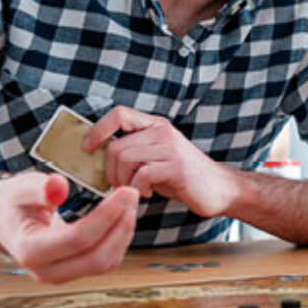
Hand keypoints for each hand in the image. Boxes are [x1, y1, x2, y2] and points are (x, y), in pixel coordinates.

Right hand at [0, 172, 139, 283]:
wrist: (4, 219)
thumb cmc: (14, 201)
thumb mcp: (21, 188)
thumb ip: (40, 188)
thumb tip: (60, 187)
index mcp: (30, 251)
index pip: (78, 238)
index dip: (107, 215)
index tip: (125, 191)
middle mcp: (45, 271)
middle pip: (96, 258)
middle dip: (121, 226)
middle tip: (132, 195)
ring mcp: (60, 275)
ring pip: (105, 263)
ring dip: (124, 233)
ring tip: (130, 202)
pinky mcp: (73, 272)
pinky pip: (105, 262)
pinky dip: (118, 240)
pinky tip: (122, 216)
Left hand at [85, 106, 237, 216]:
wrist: (220, 189)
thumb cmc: (183, 177)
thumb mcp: (157, 156)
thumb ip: (134, 150)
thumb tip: (97, 156)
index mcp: (156, 125)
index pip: (119, 114)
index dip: (97, 130)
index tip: (87, 149)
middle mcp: (163, 131)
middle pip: (115, 146)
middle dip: (109, 172)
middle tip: (119, 185)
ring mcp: (171, 147)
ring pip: (125, 160)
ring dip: (123, 182)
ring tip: (136, 189)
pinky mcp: (177, 167)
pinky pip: (142, 175)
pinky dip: (138, 189)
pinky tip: (148, 193)